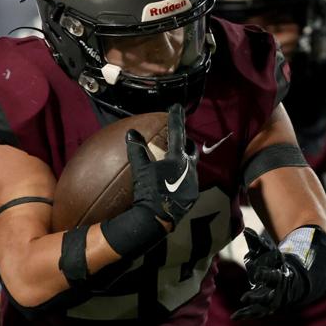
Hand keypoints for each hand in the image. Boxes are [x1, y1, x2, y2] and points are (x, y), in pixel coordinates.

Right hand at [126, 103, 198, 226]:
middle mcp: (190, 168)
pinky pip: (190, 179)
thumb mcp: (141, 170)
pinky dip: (183, 174)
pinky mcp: (192, 195)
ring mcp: (193, 183)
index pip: (178, 133)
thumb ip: (137, 150)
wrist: (158, 217)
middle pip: (191, 149)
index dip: (176, 119)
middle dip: (186, 142)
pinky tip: (175, 179)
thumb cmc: (149, 191)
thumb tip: (131, 133)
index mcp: (178, 159)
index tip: (176, 107)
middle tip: (178, 139)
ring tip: (176, 159)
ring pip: (192, 165)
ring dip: (185, 159)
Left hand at [231, 228, 308, 319]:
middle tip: (245, 297)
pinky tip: (234, 317)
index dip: (266, 275)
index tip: (257, 274)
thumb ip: (257, 243)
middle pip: (270, 295)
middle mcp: (278, 291)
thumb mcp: (267, 252)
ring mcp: (272, 300)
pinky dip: (246, 314)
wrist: (290, 280)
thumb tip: (245, 230)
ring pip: (263, 307)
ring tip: (239, 309)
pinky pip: (256, 312)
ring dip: (252, 308)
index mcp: (280, 275)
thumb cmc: (274, 263)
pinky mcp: (266, 306)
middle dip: (258, 297)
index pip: (274, 276)